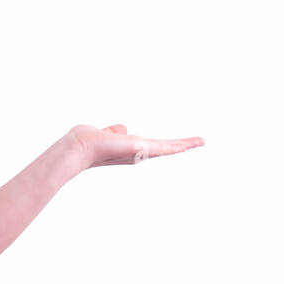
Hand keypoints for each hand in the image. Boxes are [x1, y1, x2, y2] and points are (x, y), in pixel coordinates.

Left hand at [67, 123, 203, 170]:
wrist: (81, 147)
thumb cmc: (88, 141)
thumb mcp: (105, 134)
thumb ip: (113, 132)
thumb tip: (122, 129)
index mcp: (130, 149)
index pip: (152, 147)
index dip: (165, 146)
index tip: (179, 145)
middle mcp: (137, 153)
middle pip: (164, 149)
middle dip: (181, 146)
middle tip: (200, 142)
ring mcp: (141, 152)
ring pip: (168, 148)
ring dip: (185, 144)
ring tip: (201, 141)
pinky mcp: (142, 149)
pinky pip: (165, 147)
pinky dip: (179, 145)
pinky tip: (191, 144)